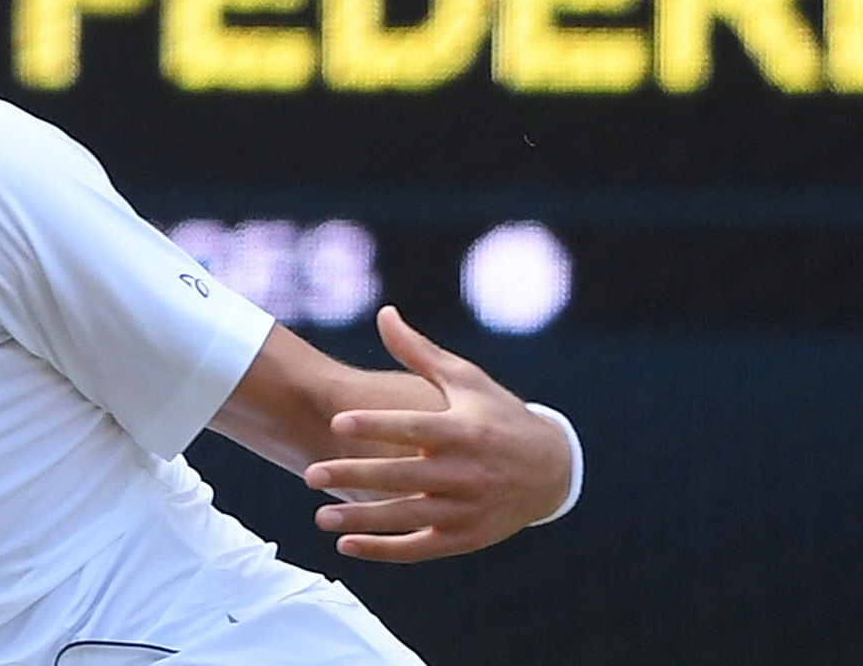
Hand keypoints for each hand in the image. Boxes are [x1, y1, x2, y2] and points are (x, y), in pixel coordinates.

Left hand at [303, 307, 575, 561]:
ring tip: (320, 517)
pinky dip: (385, 550)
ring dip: (363, 519)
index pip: (413, 428)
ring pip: (407, 518)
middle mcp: (466, 472)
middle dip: (355, 475)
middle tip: (311, 475)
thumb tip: (383, 313)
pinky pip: (421, 549)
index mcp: (463, 430)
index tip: (337, 422)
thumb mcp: (467, 380)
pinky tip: (347, 545)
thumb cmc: (499, 415)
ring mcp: (466, 509)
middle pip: (403, 476)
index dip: (376, 425)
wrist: (551, 470)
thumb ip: (419, 352)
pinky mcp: (466, 538)